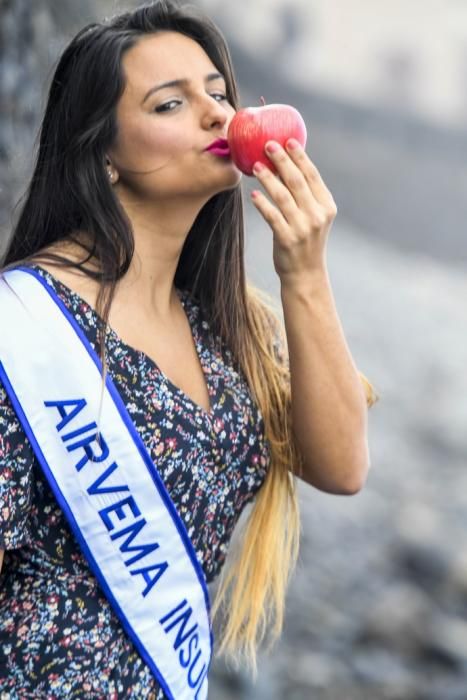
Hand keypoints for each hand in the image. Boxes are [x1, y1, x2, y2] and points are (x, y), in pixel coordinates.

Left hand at [250, 139, 336, 282]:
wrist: (305, 274)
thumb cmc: (306, 240)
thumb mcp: (313, 217)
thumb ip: (305, 195)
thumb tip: (285, 165)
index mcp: (326, 205)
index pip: (312, 175)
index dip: (300, 156)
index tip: (288, 140)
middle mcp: (317, 215)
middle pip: (297, 181)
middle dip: (281, 160)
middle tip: (267, 145)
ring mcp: (303, 227)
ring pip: (282, 196)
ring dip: (268, 178)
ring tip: (255, 165)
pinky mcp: (287, 239)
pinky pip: (272, 216)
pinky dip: (262, 204)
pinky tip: (253, 195)